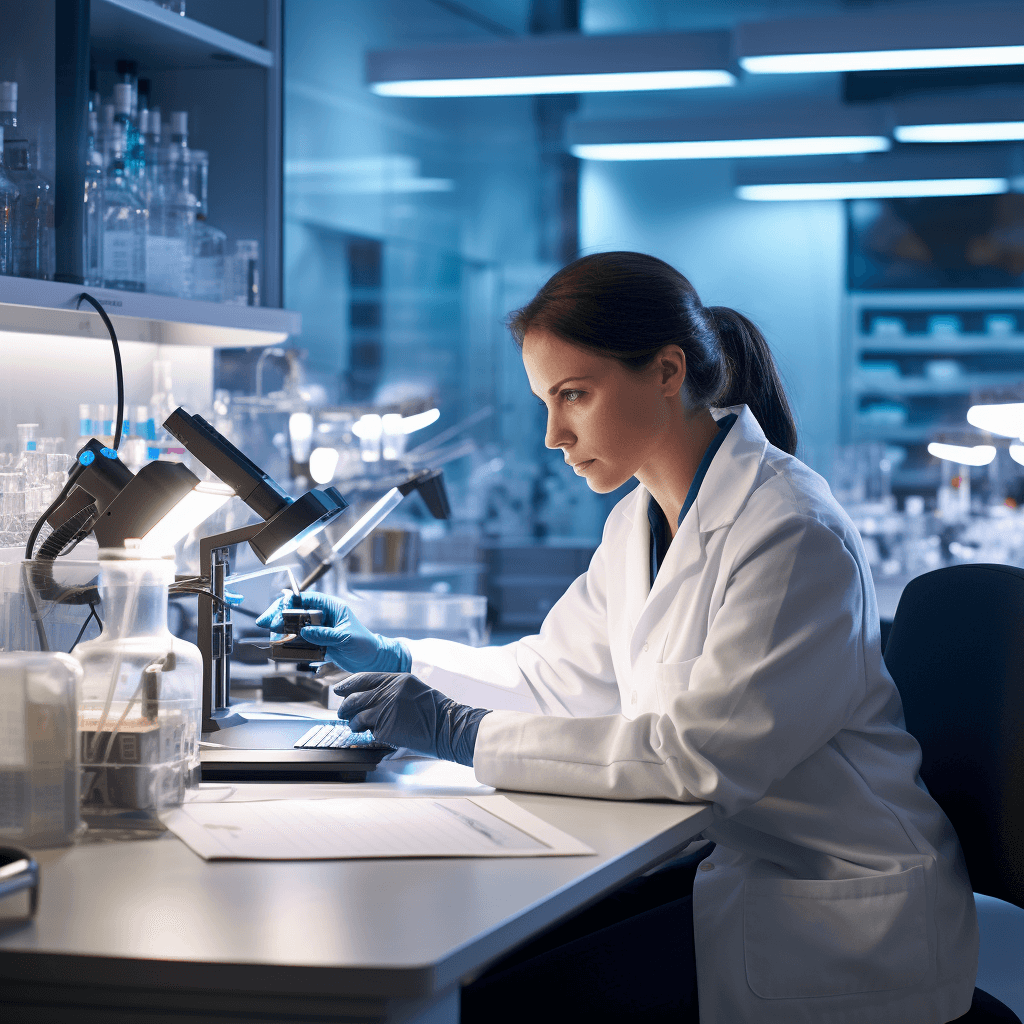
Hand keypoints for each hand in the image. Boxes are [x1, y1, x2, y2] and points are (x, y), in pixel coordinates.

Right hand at [256, 592, 410, 672]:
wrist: (372, 660)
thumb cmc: (364, 644)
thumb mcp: (345, 638)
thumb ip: (325, 635)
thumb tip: (304, 632)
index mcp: (331, 607)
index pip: (307, 599)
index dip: (290, 602)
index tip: (279, 612)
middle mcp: (323, 615)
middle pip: (296, 610)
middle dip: (279, 614)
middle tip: (266, 623)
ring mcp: (318, 628)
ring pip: (294, 624)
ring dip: (281, 629)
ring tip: (272, 637)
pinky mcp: (317, 641)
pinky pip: (298, 639)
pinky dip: (288, 642)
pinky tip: (280, 646)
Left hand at [334, 672, 489, 766]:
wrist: (447, 726)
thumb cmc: (434, 710)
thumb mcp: (413, 689)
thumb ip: (392, 689)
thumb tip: (369, 695)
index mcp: (397, 679)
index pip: (363, 678)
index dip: (348, 684)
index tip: (338, 689)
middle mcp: (389, 692)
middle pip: (355, 698)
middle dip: (345, 707)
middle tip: (342, 711)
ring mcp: (386, 710)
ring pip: (357, 716)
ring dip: (354, 723)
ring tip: (357, 726)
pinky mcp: (385, 728)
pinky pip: (369, 731)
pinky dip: (369, 734)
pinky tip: (376, 734)